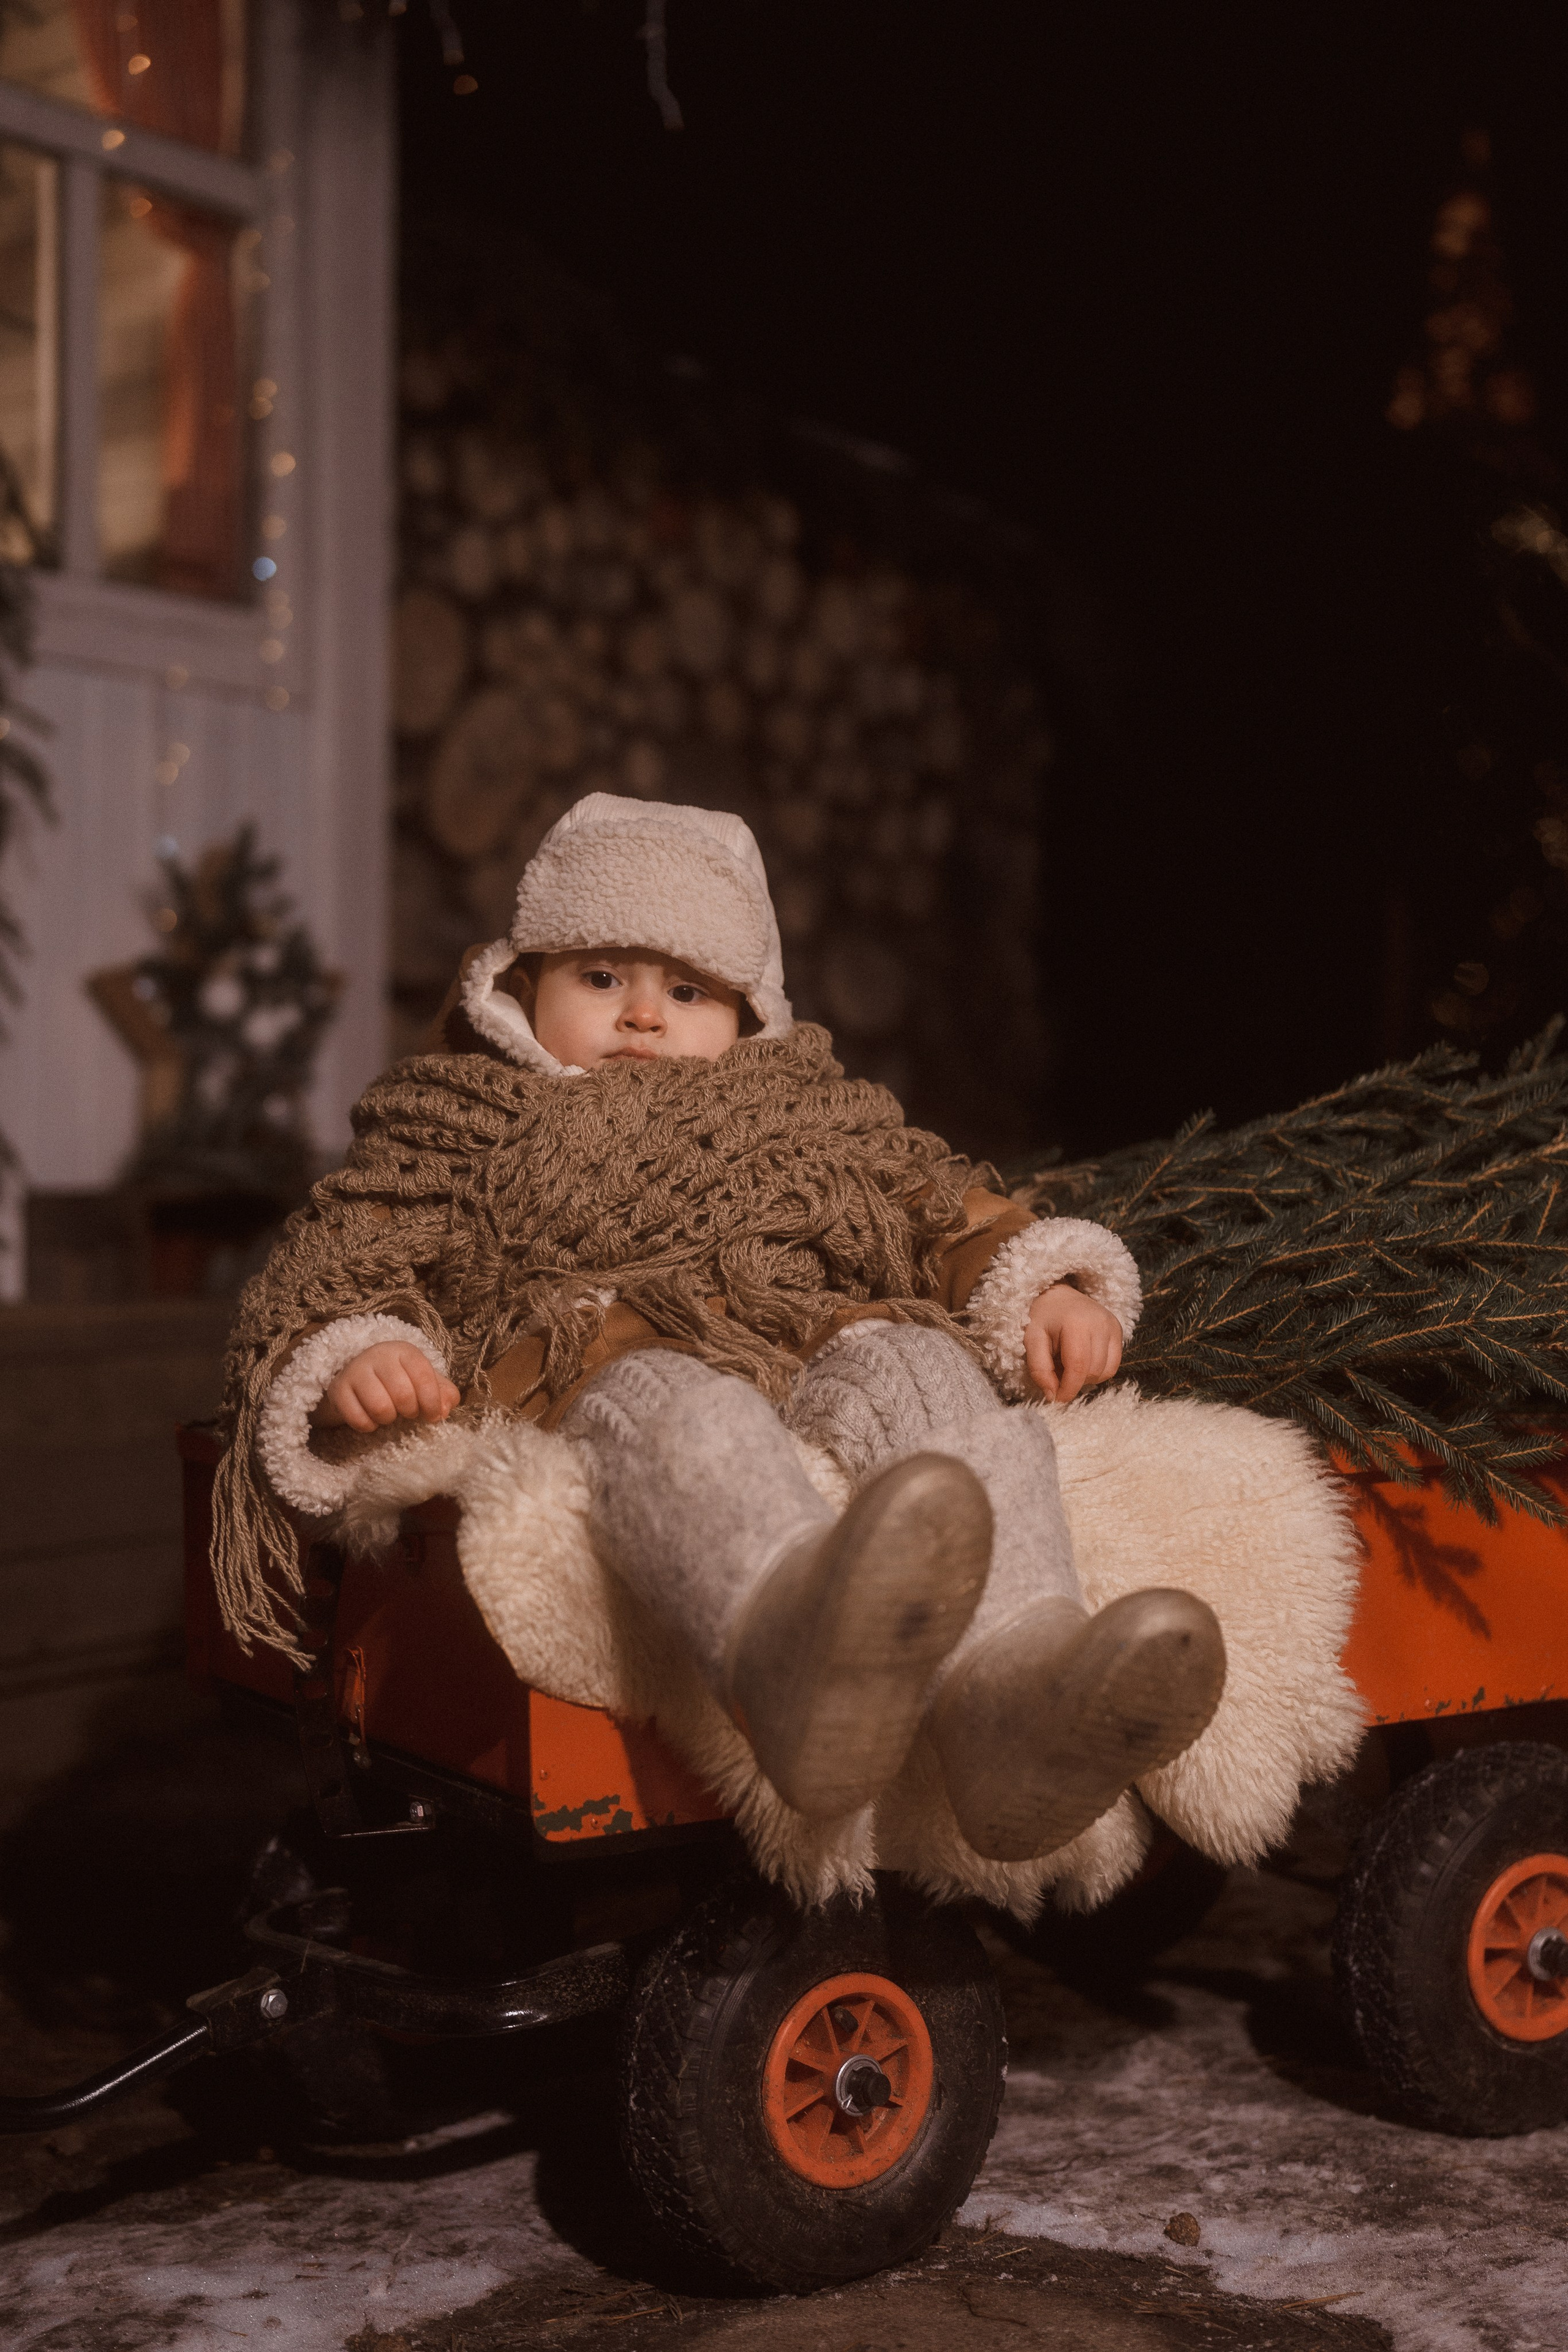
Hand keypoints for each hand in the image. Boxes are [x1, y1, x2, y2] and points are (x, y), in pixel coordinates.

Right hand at [311, 1341, 460, 1431]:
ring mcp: (355, 1371)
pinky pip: (358, 1419)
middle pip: (403, 1394)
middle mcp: (378, 1355)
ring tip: (389, 1414)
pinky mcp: (338, 1390)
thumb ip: (444, 1393)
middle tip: (408, 1413)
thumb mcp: (424, 1381)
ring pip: (380, 1407)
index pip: (423, 1376)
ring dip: (388, 1419)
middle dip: (410, 1411)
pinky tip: (371, 1420)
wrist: (357, 1377)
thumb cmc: (399, 1380)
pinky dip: (369, 1426)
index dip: (431, 1401)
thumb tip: (445, 1409)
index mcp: (404, 1351)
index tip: (432, 1415)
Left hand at [1023, 1284, 1122, 1403]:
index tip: (1056, 1399)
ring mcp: (1113, 1325)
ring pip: (1106, 1372)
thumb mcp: (1031, 1341)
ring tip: (1069, 1363)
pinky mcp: (1119, 1330)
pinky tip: (1083, 1360)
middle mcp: (1100, 1323)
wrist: (1058, 1295)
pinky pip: (1113, 1364)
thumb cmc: (1042, 1318)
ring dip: (1087, 1377)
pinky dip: (1098, 1370)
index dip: (1068, 1389)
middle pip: (1093, 1372)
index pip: (1078, 1367)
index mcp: (1076, 1323)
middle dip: (1074, 1381)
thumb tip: (1052, 1396)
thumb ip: (1039, 1369)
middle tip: (1057, 1371)